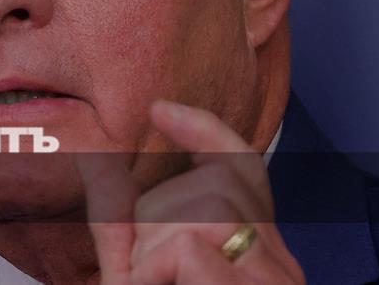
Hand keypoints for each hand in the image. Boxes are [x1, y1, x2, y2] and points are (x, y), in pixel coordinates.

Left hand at [75, 100, 304, 283]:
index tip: (162, 111)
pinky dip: (152, 272)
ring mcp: (274, 283)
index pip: (246, 172)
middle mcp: (280, 269)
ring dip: (153, 255)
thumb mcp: (136, 278)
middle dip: (158, 221)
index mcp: (259, 259)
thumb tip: (98, 162)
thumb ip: (121, 225)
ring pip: (200, 211)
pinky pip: (188, 246)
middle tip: (148, 280)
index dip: (207, 132)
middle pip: (215, 187)